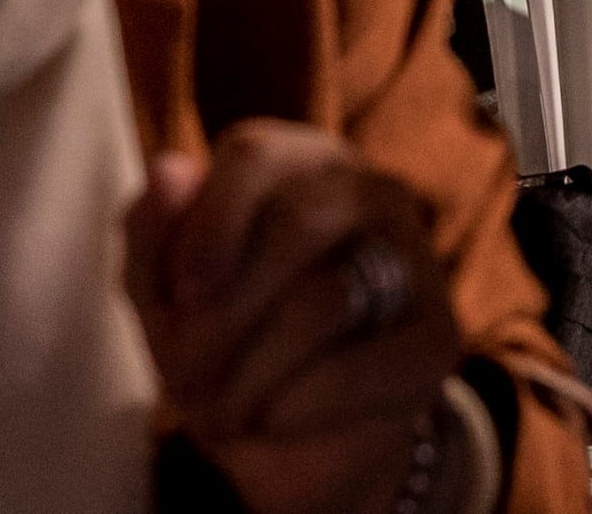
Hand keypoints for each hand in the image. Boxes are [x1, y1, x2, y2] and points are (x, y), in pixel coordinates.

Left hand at [123, 123, 467, 513]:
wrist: (286, 437)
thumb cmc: (220, 340)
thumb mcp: (162, 293)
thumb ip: (152, 229)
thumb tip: (169, 169)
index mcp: (302, 161)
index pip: (257, 153)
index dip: (207, 227)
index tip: (181, 298)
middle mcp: (371, 191)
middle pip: (295, 222)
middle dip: (221, 318)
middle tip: (183, 383)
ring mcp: (416, 260)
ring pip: (324, 299)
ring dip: (250, 374)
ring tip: (222, 416)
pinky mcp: (438, 336)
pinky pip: (362, 367)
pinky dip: (299, 406)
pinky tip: (274, 420)